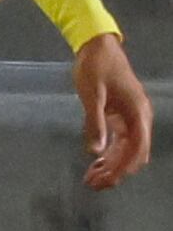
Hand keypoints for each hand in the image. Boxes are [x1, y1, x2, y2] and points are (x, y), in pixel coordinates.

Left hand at [72, 31, 152, 190]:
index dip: (122, 169)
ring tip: (91, 178)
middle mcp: (139, 118)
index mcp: (138, 114)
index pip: (136, 150)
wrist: (97, 46)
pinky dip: (109, 152)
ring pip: (127, 149)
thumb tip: (95, 151)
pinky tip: (95, 162)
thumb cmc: (96, 67)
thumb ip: (94, 123)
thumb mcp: (92, 95)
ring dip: (111, 165)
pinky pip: (120, 140)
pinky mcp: (121, 115)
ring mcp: (131, 117)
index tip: (104, 182)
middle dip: (116, 172)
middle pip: (134, 154)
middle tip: (92, 184)